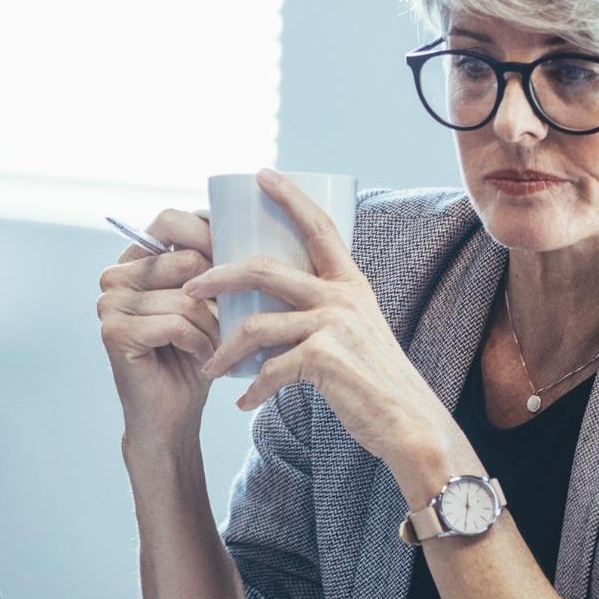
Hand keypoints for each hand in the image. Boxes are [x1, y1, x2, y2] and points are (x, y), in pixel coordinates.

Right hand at [97, 208, 219, 440]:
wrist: (174, 415)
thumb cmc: (197, 354)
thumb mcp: (210, 301)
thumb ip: (213, 263)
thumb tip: (244, 226)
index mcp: (135, 259)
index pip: (172, 220)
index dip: (211, 234)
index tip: (241, 258)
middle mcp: (115, 276)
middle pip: (185, 259)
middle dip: (219, 293)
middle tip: (228, 320)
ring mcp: (109, 304)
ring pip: (186, 297)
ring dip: (213, 326)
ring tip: (216, 345)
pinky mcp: (114, 332)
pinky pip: (176, 324)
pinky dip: (200, 344)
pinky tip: (202, 358)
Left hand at [183, 170, 453, 472]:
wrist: (408, 424)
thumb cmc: (376, 383)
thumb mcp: (358, 333)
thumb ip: (324, 315)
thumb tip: (273, 312)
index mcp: (351, 285)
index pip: (319, 226)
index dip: (290, 197)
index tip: (262, 174)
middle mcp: (343, 297)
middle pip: (264, 269)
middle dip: (218, 276)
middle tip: (190, 287)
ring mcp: (334, 325)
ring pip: (255, 324)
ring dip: (224, 349)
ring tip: (208, 367)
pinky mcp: (324, 358)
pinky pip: (269, 369)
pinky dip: (252, 390)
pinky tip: (243, 403)